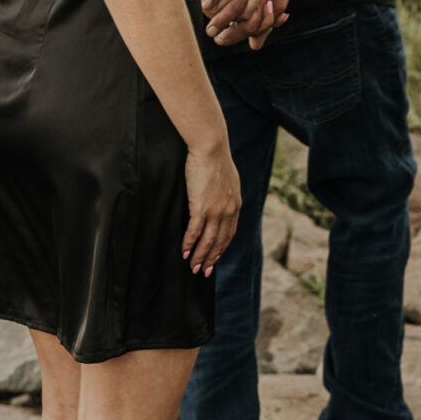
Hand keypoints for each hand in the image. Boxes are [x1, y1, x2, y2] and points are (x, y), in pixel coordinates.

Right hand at [182, 139, 239, 276]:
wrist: (211, 147)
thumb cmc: (215, 158)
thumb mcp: (227, 178)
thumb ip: (226, 192)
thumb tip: (221, 196)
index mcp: (235, 205)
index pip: (229, 233)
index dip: (221, 248)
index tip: (215, 258)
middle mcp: (228, 211)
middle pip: (219, 241)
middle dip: (211, 258)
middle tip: (204, 272)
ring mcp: (215, 211)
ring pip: (208, 241)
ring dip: (200, 256)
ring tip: (193, 268)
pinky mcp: (201, 208)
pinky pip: (195, 232)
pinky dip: (189, 244)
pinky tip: (185, 253)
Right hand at [202, 0, 279, 51]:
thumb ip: (273, 13)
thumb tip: (265, 34)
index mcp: (277, 5)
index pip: (259, 28)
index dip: (244, 37)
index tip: (232, 39)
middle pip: (246, 22)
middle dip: (230, 34)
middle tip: (216, 38)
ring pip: (234, 8)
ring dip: (220, 20)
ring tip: (209, 28)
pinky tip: (205, 5)